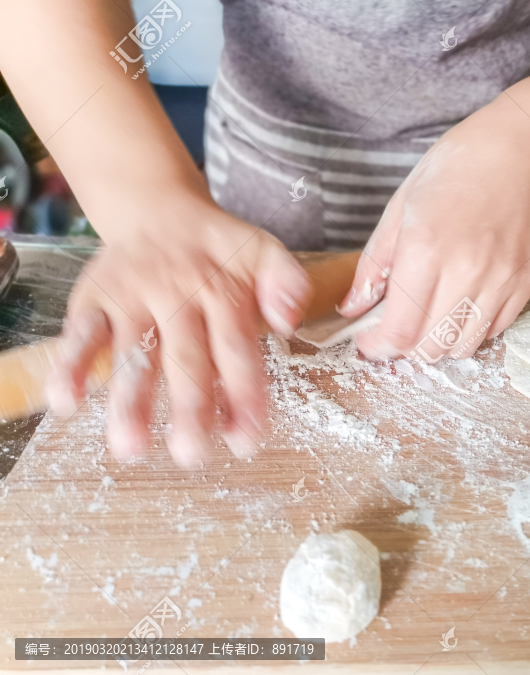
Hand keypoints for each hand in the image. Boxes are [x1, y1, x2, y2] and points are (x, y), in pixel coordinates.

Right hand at [46, 197, 311, 467]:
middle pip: (186, 359)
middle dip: (190, 410)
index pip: (237, 350)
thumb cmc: (217, 248)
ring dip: (129, 401)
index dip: (244, 395)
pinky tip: (66, 403)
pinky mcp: (95, 297)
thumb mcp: (264, 251)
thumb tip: (290, 322)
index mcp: (223, 291)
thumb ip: (286, 283)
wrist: (157, 207)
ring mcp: (132, 297)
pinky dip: (71, 366)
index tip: (247, 439)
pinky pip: (80, 332)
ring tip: (130, 447)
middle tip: (191, 455)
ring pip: (132, 353)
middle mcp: (177, 295)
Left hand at [339, 105, 529, 361]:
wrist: (516, 151)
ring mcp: (500, 279)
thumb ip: (374, 265)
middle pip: (431, 348)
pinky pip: (495, 330)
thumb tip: (352, 308)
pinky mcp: (525, 282)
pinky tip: (462, 304)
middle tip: (399, 326)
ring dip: (441, 342)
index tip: (370, 341)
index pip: (399, 330)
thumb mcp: (399, 209)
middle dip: (407, 346)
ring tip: (432, 317)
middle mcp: (465, 270)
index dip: (378, 347)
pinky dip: (473, 329)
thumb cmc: (452, 171)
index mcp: (425, 250)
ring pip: (464, 347)